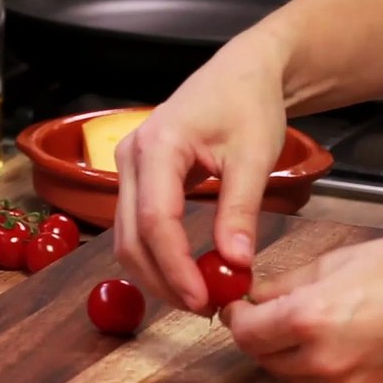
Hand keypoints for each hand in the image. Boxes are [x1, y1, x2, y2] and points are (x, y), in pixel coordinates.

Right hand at [113, 31, 288, 312]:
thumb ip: (240, 210)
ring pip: (128, 239)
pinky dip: (158, 257)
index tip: (205, 300)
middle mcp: (131, 157)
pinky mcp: (136, 180)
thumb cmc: (248, 103)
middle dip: (163, 280)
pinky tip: (187, 273)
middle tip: (204, 308)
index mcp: (158, 145)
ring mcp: (127, 169)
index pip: (157, 220)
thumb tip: (235, 263)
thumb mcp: (254, 156)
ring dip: (158, 274)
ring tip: (199, 296)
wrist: (241, 74)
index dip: (176, 266)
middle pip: (131, 237)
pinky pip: (136, 228)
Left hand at [221, 235, 382, 382]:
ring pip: (294, 379)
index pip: (245, 333)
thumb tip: (257, 296)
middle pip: (265, 360)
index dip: (239, 318)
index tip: (242, 307)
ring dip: (290, 356)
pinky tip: (347, 344)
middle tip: (274, 315)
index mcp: (308, 318)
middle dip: (263, 337)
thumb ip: (288, 282)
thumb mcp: (338, 259)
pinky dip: (325, 371)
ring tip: (314, 326)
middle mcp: (322, 360)